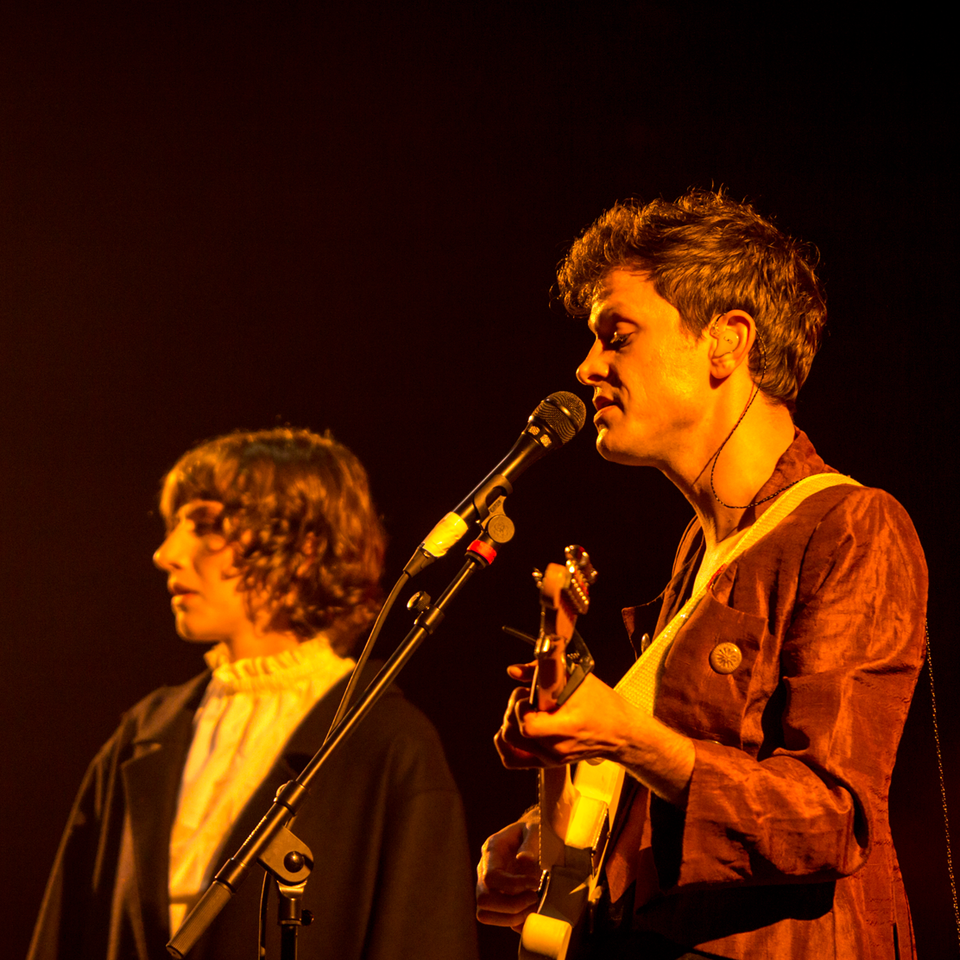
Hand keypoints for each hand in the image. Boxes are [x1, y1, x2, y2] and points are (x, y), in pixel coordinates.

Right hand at [475, 812, 541, 930]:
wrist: (530, 835)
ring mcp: (488, 887)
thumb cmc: (533, 831)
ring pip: (486, 913)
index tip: (536, 883)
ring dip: (512, 916)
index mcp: (492, 850)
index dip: (513, 885)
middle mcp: (484, 870)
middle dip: (511, 905)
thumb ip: (531, 842)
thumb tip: (523, 860)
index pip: (491, 876)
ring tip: (534, 905)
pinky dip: (514, 922)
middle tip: (534, 897)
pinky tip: (532, 911)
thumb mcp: (535, 828)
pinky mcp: (496, 899)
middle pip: (483, 899)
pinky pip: (497, 919)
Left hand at [494, 662, 633, 769]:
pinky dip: (507, 744)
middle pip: (514, 733)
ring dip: (510, 723)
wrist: (620, 733)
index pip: (528, 725)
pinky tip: (515, 728)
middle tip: (526, 697)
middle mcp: (556, 748)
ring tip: (524, 711)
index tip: (530, 694)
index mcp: (567, 728)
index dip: (521, 706)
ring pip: (510, 744)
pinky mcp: (547, 763)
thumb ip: (540, 672)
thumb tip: (513, 671)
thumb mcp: (577, 679)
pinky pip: (513, 760)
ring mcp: (550, 758)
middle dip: (513, 710)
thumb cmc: (604, 706)